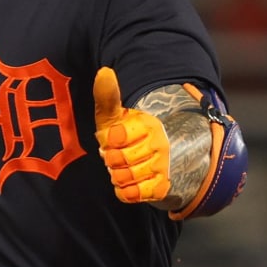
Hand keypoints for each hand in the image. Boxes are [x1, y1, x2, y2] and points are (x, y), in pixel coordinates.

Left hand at [92, 67, 170, 202]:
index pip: (116, 138)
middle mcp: (159, 145)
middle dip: (111, 160)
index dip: (108, 141)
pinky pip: (133, 195)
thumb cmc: (124, 134)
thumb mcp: (114, 115)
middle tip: (116, 156)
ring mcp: (162, 167)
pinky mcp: (161, 188)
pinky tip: (128, 182)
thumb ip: (107, 96)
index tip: (113, 139)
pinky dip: (125, 191)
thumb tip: (104, 72)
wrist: (150, 158)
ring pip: (125, 179)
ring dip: (117, 176)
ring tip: (122, 168)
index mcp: (148, 124)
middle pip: (119, 161)